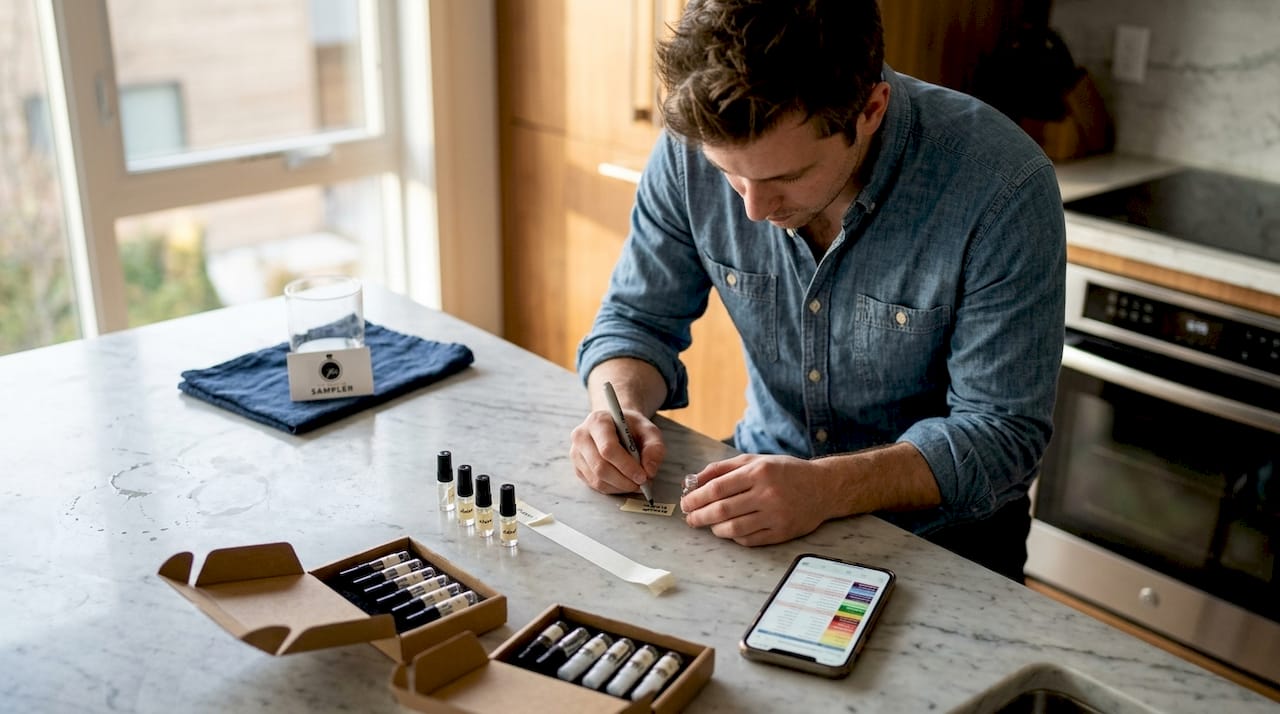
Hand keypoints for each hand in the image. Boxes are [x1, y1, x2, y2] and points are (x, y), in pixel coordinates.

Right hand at [570, 408, 665, 494]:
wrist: (616, 426)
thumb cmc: (631, 428)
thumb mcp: (649, 431)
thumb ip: (654, 448)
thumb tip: (649, 471)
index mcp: (598, 421)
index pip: (608, 448)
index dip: (626, 466)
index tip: (643, 476)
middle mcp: (581, 436)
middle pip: (600, 467)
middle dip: (624, 480)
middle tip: (641, 484)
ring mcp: (576, 453)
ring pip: (597, 479)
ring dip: (619, 487)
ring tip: (635, 484)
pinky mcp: (577, 467)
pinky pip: (594, 485)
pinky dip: (612, 488)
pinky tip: (624, 482)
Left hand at [680, 453, 834, 545]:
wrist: (823, 487)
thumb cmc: (784, 471)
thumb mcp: (755, 460)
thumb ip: (723, 468)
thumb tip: (693, 481)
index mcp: (758, 472)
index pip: (717, 488)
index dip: (696, 498)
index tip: (686, 503)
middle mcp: (767, 494)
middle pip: (722, 510)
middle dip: (699, 516)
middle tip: (690, 519)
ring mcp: (775, 515)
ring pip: (734, 529)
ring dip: (715, 529)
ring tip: (709, 525)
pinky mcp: (781, 532)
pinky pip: (749, 540)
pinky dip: (734, 538)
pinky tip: (729, 531)